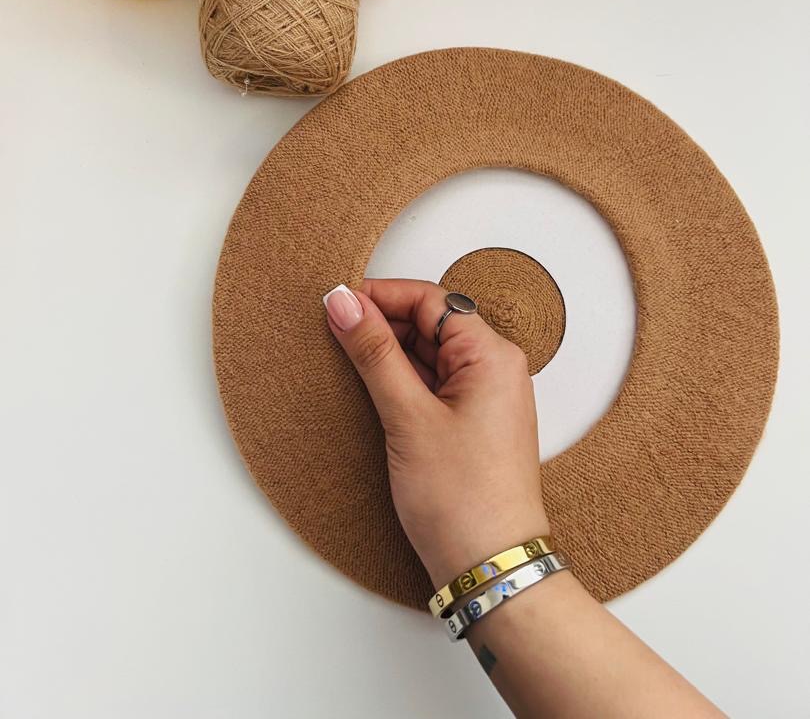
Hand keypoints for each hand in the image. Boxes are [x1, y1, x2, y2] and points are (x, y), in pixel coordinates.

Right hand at [323, 279, 548, 587]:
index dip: (382, 296)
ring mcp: (485, 397)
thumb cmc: (464, 500)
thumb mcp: (408, 416)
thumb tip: (345, 303)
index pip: (431, 300)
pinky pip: (434, 385)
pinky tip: (372, 393)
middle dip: (382, 326)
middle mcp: (495, 369)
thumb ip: (374, 353)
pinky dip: (402, 383)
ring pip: (429, 355)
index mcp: (492, 355)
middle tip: (334, 335)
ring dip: (389, 356)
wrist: (490, 567)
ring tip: (347, 365)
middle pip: (430, 324)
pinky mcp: (472, 422)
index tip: (339, 305)